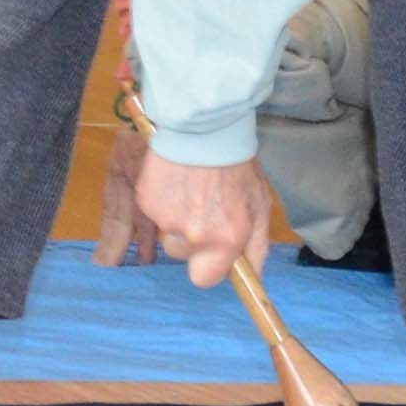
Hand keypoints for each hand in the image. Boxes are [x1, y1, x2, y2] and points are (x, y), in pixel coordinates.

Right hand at [117, 148, 272, 289]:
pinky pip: (153, 211)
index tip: (212, 249)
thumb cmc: (237, 165)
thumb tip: (253, 280)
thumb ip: (257, 248)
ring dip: (177, 217)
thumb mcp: (259, 206)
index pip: (205, 279)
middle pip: (183, 253)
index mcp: (226, 239)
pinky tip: (174, 178)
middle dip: (191, 238)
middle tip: (203, 206)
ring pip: (168, 231)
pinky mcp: (146, 202)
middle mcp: (195, 235)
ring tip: (190, 187)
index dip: (207, 265)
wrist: (206, 125)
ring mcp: (167, 220)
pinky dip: (161, 199)